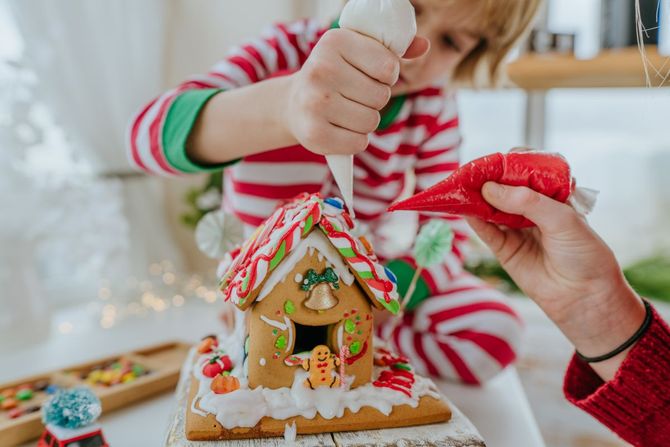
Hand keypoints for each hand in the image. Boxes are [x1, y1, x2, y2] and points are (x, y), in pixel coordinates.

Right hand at [284, 29, 428, 155]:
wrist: (294, 104)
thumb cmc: (335, 76)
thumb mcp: (358, 53)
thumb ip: (392, 49)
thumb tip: (424, 46)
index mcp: (335, 41)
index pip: (389, 67)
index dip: (387, 76)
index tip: (369, 75)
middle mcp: (321, 69)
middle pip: (382, 97)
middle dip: (375, 100)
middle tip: (353, 96)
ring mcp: (315, 103)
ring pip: (372, 122)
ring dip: (366, 122)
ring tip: (346, 113)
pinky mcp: (314, 134)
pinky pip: (359, 143)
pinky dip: (355, 140)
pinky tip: (340, 129)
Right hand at [468, 182, 644, 379]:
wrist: (585, 296)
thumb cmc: (584, 254)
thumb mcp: (562, 220)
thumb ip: (527, 202)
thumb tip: (489, 189)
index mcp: (553, 193)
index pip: (527, 169)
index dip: (510, 163)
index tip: (495, 162)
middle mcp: (532, 207)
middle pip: (503, 186)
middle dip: (486, 179)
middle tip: (468, 173)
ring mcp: (516, 227)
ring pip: (490, 207)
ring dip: (474, 198)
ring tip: (458, 188)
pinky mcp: (504, 248)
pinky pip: (485, 230)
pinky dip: (472, 219)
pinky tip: (463, 209)